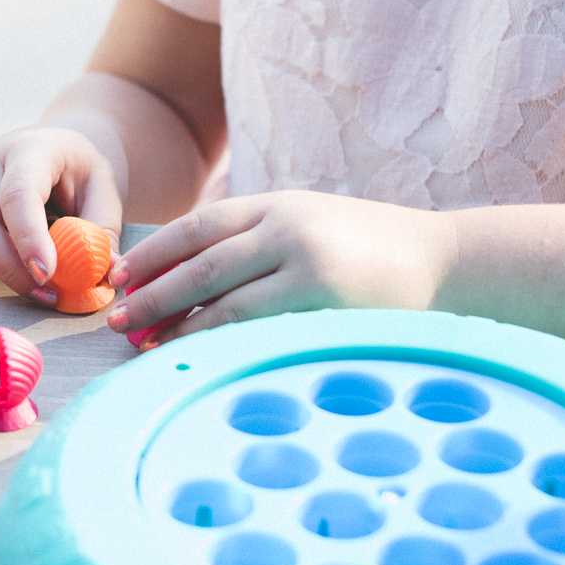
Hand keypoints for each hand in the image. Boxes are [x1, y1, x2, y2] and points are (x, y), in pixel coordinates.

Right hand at [0, 125, 121, 301]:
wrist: (54, 147)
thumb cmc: (79, 177)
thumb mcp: (105, 196)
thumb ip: (100, 235)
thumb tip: (98, 276)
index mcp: (31, 149)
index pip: (18, 194)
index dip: (28, 240)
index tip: (47, 277)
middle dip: (5, 268)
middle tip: (42, 294)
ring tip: (8, 267)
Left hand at [104, 191, 458, 344]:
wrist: (447, 262)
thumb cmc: (373, 249)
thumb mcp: (313, 223)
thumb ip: (261, 238)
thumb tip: (191, 275)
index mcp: (278, 204)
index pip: (199, 226)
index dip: (154, 254)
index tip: (120, 277)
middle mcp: (287, 229)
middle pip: (200, 264)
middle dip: (153, 293)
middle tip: (117, 319)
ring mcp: (306, 267)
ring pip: (223, 302)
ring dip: (179, 327)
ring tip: (147, 346)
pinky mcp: (324, 306)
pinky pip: (259, 331)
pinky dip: (221, 346)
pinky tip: (199, 360)